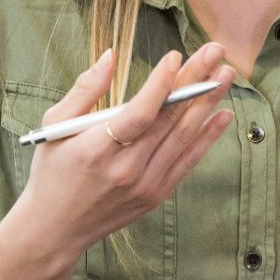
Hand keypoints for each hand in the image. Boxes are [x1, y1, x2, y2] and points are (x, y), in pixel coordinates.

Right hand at [3, 45, 234, 271]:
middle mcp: (126, 170)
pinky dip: (207, 137)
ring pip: (183, 138)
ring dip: (207, 104)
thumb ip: (84, 90)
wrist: (56, 228)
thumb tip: (110, 56)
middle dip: (195, 82)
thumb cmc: (52, 171)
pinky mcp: (156, 195)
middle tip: (216, 52)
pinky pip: (187, 161)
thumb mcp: (54, 126)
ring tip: (226, 75)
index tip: (176, 56)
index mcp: (96, 150)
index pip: (138, 115)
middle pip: (168, 120)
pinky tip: (223, 113)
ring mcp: (145, 185)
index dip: (160, 86)